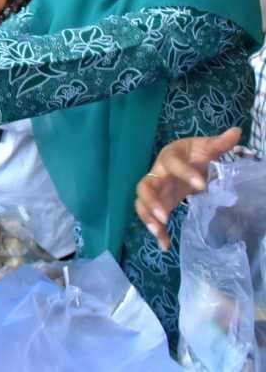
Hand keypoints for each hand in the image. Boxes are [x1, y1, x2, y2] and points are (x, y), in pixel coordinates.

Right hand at [135, 127, 239, 250]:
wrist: (184, 161)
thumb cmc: (194, 154)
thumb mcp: (206, 148)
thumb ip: (219, 143)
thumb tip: (236, 132)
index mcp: (168, 157)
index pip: (172, 164)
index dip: (184, 173)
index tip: (202, 185)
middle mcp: (156, 174)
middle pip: (144, 186)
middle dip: (152, 202)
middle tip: (165, 215)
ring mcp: (155, 190)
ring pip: (141, 204)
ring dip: (148, 218)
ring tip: (159, 233)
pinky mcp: (158, 204)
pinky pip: (150, 217)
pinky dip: (156, 231)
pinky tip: (165, 245)